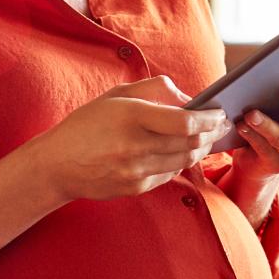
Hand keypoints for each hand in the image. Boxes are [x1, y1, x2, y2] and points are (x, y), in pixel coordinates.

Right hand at [30, 75, 230, 202]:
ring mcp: (136, 171)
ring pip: (185, 161)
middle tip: (221, 125)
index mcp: (131, 116)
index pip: (185, 122)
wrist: (57, 164)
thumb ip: (156, 90)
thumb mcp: (117, 95)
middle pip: (191, 144)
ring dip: (202, 149)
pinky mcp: (136, 187)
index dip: (208, 119)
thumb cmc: (88, 124)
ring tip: (208, 138)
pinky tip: (183, 153)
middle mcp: (135, 146)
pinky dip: (181, 162)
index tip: (219, 113)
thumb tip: (190, 99)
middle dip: (212, 133)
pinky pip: (170, 174)